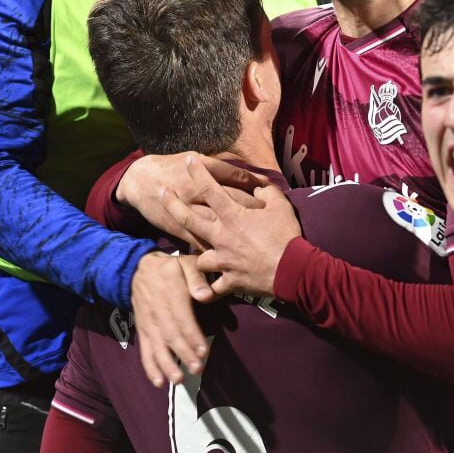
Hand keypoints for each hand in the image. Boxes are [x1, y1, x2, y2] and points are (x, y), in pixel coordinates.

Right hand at [116, 153, 267, 243]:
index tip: (273, 194)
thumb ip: (225, 166)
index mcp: (206, 172)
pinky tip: (233, 256)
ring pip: (220, 224)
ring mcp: (190, 212)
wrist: (143, 182)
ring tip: (258, 238)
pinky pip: (202, 244)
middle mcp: (199, 192)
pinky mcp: (180, 231)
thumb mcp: (200, 158)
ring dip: (239, 232)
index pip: (239, 179)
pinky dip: (217, 250)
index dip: (258, 186)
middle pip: (233, 202)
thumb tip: (252, 174)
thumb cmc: (175, 166)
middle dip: (255, 210)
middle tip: (272, 218)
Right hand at [130, 251, 215, 386]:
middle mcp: (157, 310)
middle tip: (197, 369)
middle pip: (170, 335)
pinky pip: (145, 350)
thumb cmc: (171, 268)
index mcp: (170, 292)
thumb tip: (206, 296)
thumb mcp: (185, 264)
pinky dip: (150, 367)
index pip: (182, 317)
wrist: (140, 269)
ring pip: (157, 345)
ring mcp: (148, 322)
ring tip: (178, 379)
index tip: (203, 351)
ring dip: (166, 364)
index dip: (192, 335)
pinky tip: (159, 382)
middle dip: (183, 354)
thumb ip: (196, 278)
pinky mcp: (143, 331)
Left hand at [180, 158, 302, 297]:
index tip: (188, 161)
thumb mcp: (280, 204)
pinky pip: (212, 289)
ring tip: (194, 252)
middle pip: (189, 218)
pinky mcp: (229, 281)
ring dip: (195, 254)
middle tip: (161, 193)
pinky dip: (207, 291)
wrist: (292, 268)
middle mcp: (221, 236)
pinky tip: (202, 292)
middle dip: (172, 204)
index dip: (198, 172)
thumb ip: (265, 192)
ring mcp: (223, 260)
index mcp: (232, 216)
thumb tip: (257, 188)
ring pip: (198, 256)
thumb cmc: (286, 234)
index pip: (209, 188)